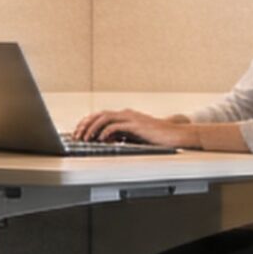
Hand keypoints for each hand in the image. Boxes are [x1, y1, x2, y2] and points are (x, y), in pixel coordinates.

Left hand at [71, 108, 187, 146]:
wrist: (175, 135)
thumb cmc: (157, 137)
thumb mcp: (134, 136)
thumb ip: (120, 135)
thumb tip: (104, 139)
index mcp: (125, 116)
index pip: (101, 115)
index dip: (87, 123)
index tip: (78, 132)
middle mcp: (127, 114)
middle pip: (99, 114)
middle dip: (85, 124)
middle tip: (77, 135)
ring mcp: (132, 118)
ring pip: (105, 118)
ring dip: (92, 127)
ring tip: (85, 137)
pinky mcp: (137, 125)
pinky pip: (117, 126)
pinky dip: (106, 132)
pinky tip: (101, 139)